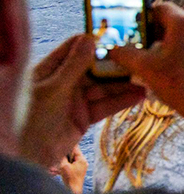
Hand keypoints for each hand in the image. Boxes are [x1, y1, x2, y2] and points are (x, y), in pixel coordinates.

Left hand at [19, 35, 145, 167]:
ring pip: (104, 88)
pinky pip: (105, 106)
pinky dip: (122, 101)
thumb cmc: (31, 118)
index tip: (120, 36)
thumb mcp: (53, 88)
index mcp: (51, 69)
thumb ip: (74, 65)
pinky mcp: (84, 117)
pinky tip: (139, 96)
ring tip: (146, 79)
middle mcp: (64, 82)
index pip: (75, 48)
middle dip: (116, 65)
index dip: (96, 42)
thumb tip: (90, 37)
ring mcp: (75, 100)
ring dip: (124, 84)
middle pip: (95, 69)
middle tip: (141, 59)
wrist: (27, 157)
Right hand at [54, 145, 87, 193]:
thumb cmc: (70, 179)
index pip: (75, 148)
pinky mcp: (77, 173)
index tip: (62, 141)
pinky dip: (64, 168)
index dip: (68, 145)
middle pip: (72, 154)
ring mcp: (81, 168)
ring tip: (55, 165)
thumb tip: (60, 149)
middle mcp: (83, 162)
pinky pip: (70, 167)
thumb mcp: (63, 166)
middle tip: (56, 153)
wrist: (73, 191)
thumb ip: (62, 157)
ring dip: (63, 162)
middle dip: (64, 155)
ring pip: (70, 161)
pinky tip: (55, 171)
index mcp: (81, 159)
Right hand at [110, 3, 183, 123]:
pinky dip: (178, 53)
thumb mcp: (144, 68)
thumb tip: (113, 50)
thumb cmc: (179, 85)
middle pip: (171, 21)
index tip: (132, 30)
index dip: (143, 17)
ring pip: (181, 35)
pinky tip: (167, 70)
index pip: (160, 7)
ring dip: (164, 44)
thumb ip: (125, 54)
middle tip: (138, 46)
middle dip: (153, 33)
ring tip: (150, 61)